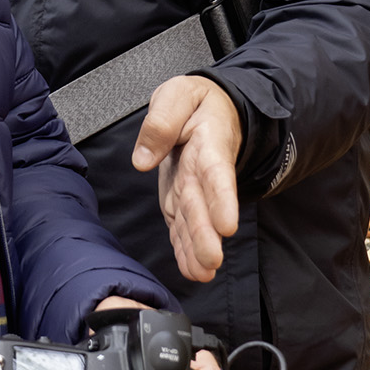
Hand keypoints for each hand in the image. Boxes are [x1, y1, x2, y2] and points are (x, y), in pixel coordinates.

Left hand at [132, 76, 242, 282]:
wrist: (207, 108)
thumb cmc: (195, 102)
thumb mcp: (177, 95)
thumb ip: (161, 122)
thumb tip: (143, 159)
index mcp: (208, 144)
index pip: (216, 174)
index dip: (222, 200)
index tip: (227, 225)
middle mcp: (203, 172)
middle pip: (205, 206)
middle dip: (207, 235)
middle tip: (211, 261)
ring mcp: (193, 188)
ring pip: (194, 220)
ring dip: (197, 249)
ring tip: (201, 274)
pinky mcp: (180, 197)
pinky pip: (182, 224)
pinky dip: (185, 247)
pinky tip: (191, 269)